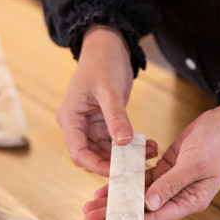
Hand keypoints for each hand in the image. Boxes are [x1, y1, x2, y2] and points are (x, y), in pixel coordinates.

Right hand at [56, 27, 156, 175]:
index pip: (79, 153)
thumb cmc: (102, 62)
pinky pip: (117, 141)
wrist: (108, 47)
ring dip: (127, 156)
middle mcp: (79, 126)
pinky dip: (132, 146)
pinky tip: (149, 145)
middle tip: (138, 166)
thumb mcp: (109, 90)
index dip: (96, 166)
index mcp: (70, 119)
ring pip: (108, 151)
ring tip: (149, 153)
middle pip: (93, 156)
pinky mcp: (105, 123)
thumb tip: (124, 142)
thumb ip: (116, 117)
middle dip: (115, 163)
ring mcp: (92, 126)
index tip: (117, 172)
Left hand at [84, 93, 219, 219]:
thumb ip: (172, 184)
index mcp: (190, 201)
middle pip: (142, 209)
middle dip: (115, 212)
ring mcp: (172, 182)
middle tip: (90, 217)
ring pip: (139, 194)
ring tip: (92, 203)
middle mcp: (179, 196)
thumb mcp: (195, 164)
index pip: (155, 217)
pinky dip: (126, 180)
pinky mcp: (167, 167)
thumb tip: (149, 204)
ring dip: (117, 197)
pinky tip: (109, 184)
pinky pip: (142, 178)